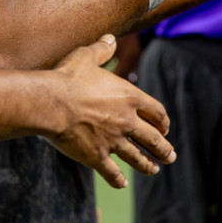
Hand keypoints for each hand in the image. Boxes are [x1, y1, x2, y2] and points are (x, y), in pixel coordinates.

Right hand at [44, 35, 175, 189]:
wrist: (51, 103)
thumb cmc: (67, 77)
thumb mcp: (86, 56)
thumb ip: (102, 49)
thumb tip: (110, 38)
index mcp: (129, 97)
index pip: (156, 112)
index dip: (163, 120)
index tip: (166, 127)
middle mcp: (126, 121)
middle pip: (153, 138)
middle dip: (163, 148)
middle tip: (170, 156)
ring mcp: (113, 141)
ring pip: (137, 157)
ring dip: (148, 165)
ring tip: (155, 170)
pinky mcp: (96, 156)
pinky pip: (111, 172)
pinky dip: (118, 180)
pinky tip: (122, 184)